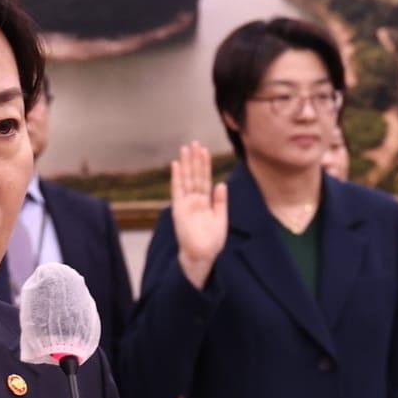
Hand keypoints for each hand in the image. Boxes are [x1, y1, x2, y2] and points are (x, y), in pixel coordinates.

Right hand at [170, 141, 227, 288]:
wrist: (202, 255)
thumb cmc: (211, 241)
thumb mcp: (221, 219)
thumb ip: (220, 202)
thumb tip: (221, 184)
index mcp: (205, 202)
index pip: (205, 179)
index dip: (205, 165)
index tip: (204, 150)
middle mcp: (194, 200)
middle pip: (195, 176)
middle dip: (195, 159)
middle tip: (194, 142)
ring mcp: (186, 203)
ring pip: (187, 179)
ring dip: (186, 164)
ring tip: (185, 148)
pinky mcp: (179, 208)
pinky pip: (177, 190)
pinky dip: (177, 177)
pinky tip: (176, 165)